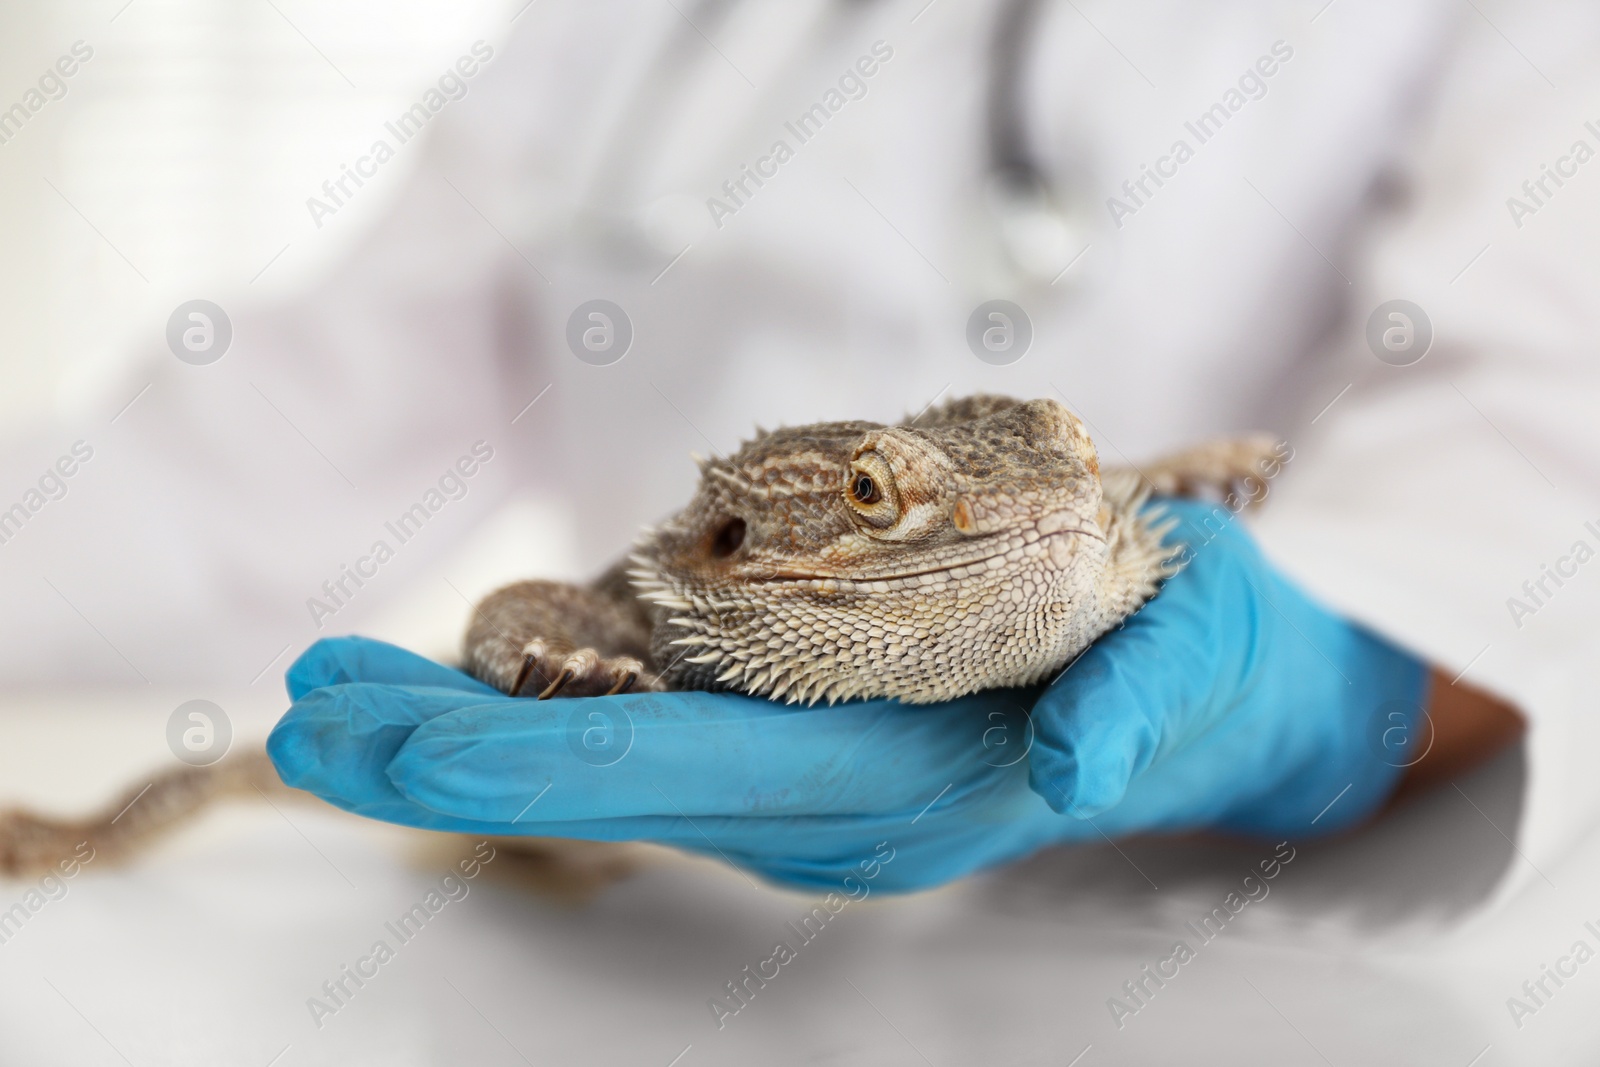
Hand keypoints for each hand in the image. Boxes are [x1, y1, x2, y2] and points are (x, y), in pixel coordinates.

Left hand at [268, 499, 1427, 891]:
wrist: (1230, 706)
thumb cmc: (1207, 656)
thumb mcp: (1201, 661)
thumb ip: (1143, 714)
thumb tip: (1070, 768)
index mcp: (908, 786)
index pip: (688, 777)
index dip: (529, 761)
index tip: (389, 740)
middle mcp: (837, 809)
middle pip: (612, 787)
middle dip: (450, 757)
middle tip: (302, 716)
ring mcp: (816, 791)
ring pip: (616, 772)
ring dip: (476, 738)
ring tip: (342, 699)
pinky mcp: (814, 754)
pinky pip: (658, 746)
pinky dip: (549, 721)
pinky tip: (477, 689)